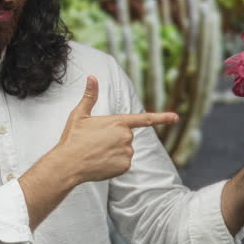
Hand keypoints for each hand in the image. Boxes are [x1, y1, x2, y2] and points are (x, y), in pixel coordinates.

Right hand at [50, 75, 178, 184]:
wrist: (68, 164)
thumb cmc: (72, 138)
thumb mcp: (80, 115)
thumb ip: (90, 96)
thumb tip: (92, 77)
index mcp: (118, 122)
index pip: (144, 119)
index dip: (162, 118)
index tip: (176, 117)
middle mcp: (126, 137)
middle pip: (126, 137)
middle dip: (114, 139)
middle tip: (95, 142)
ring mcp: (127, 152)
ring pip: (125, 150)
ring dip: (114, 152)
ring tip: (96, 153)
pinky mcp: (124, 166)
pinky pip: (123, 163)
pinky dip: (114, 164)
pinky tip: (100, 163)